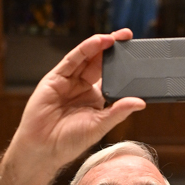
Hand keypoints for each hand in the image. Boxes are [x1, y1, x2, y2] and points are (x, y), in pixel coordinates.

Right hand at [0, 31, 144, 184]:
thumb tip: (141, 102)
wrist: (43, 148)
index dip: (123, 65)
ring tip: (115, 37)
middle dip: (113, 49)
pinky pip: (72, 60)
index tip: (138, 54)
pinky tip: (97, 41)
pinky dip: (85, 49)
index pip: (112, 76)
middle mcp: (82, 87)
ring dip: (100, 45)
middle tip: (128, 36)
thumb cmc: (70, 141)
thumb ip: (119, 111)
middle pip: (100, 63)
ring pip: (87, 58)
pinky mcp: (55, 78)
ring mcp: (68, 81)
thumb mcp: (100, 125)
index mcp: (95, 98)